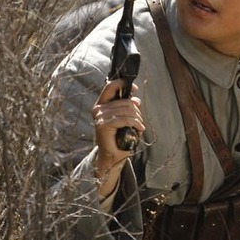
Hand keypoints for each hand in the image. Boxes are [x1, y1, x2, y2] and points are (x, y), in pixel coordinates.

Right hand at [92, 79, 143, 195]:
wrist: (112, 155)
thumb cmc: (118, 137)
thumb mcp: (124, 118)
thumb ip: (127, 107)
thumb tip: (136, 99)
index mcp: (101, 104)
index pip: (110, 86)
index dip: (123, 84)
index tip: (135, 88)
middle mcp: (98, 109)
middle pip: (125, 101)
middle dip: (137, 110)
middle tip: (140, 121)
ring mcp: (100, 117)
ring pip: (127, 110)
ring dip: (138, 118)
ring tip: (140, 126)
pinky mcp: (104, 125)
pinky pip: (125, 119)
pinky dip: (136, 124)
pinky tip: (140, 129)